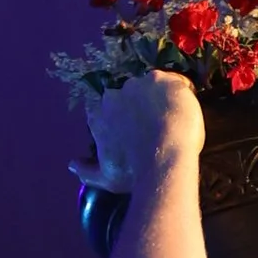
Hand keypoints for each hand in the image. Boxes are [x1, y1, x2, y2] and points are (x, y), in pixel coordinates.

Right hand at [72, 67, 203, 201]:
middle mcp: (113, 95)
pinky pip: (172, 81)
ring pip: (149, 86)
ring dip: (158, 96)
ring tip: (173, 116)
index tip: (130, 128)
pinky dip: (179, 91)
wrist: (163, 160)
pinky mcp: (161, 80)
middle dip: (138, 105)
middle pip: (126, 95)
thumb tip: (71, 165)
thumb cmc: (132, 172)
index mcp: (98, 115)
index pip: (102, 109)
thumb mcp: (105, 177)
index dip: (117, 117)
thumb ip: (87, 171)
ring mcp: (137, 85)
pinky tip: (185, 107)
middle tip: (154, 123)